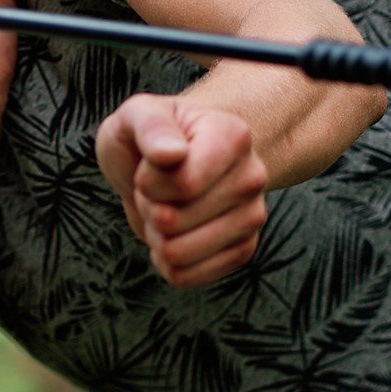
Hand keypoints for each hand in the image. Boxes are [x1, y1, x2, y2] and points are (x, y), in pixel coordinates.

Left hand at [95, 94, 268, 285]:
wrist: (165, 162)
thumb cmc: (149, 136)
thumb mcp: (137, 115)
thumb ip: (151, 127)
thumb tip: (170, 154)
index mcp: (233, 136)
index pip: (184, 183)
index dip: (148, 182)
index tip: (149, 163)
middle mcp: (252, 177)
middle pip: (173, 221)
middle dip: (149, 206)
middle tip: (156, 187)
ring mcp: (252, 216)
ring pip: (178, 254)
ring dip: (155, 235)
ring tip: (165, 206)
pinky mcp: (242, 250)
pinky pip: (187, 276)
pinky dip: (165, 261)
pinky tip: (170, 235)